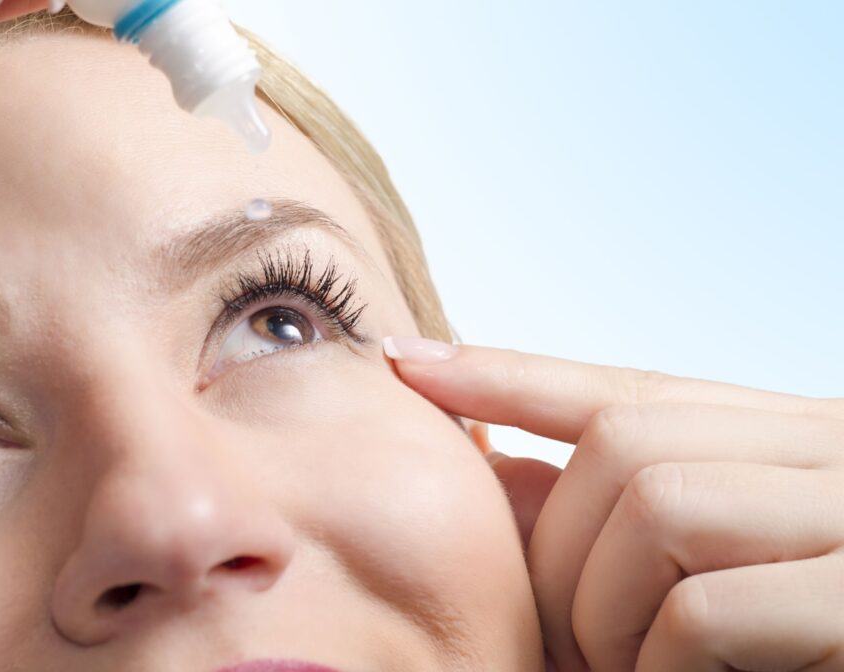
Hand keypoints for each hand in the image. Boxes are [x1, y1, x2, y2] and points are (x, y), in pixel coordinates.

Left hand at [384, 336, 843, 670]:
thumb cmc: (816, 632)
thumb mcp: (734, 559)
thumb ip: (646, 514)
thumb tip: (505, 478)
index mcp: (791, 440)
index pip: (624, 386)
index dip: (507, 373)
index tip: (405, 359)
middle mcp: (831, 450)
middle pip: (623, 441)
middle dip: (558, 548)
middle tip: (563, 644)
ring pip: (654, 501)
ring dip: (606, 611)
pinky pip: (704, 611)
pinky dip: (661, 665)